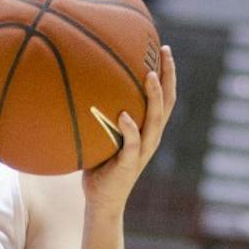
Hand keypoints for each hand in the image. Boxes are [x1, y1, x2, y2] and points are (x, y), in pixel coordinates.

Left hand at [82, 46, 176, 213]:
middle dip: (168, 75)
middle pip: (168, 102)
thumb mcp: (103, 134)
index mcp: (148, 129)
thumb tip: (80, 83)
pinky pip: (132, 144)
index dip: (167, 73)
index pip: (164, 97)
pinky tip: (124, 115)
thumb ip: (101, 113)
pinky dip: (130, 129)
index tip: (162, 48)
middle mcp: (151, 137)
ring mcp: (142, 151)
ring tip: (149, 75)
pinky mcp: (129, 164)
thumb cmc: (99, 164)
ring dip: (154, 97)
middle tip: (164, 52)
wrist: (102, 200)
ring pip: (155, 120)